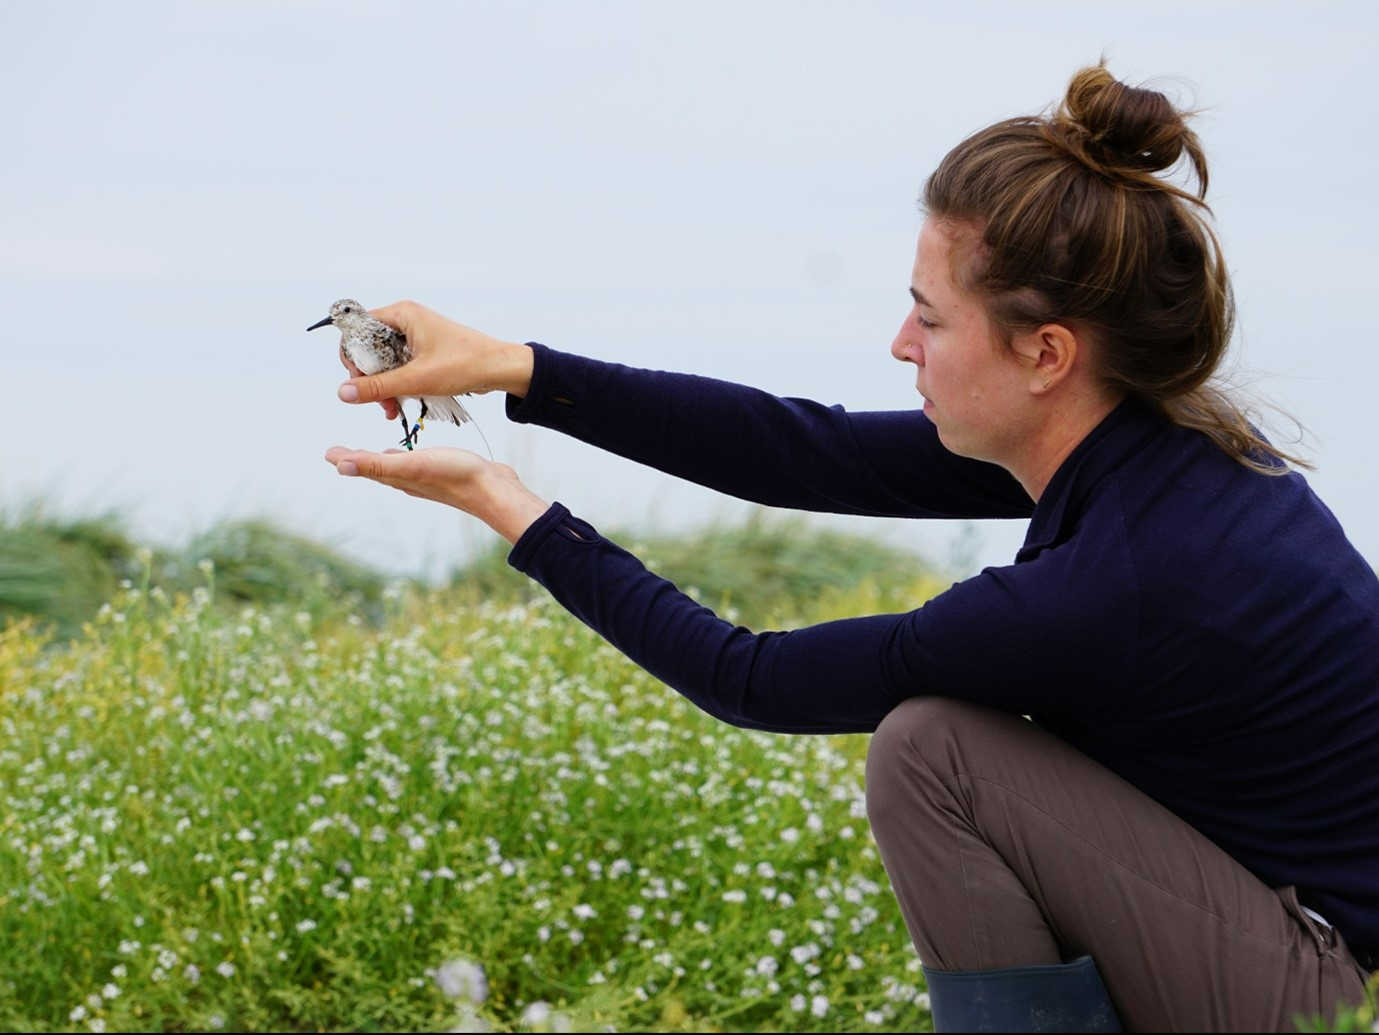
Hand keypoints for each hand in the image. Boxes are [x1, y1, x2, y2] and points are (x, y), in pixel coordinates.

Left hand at [324, 445, 550, 544]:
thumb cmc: (455, 475)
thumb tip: (339, 465)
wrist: (494, 490)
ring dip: (381, 461)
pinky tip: (411, 456)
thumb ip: (377, 464)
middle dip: (359, 460)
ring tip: (372, 455)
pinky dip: (405, 459)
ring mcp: (427, 479)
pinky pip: (416, 465)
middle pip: (377, 469)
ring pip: (396, 469)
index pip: (364, 467)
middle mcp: (409, 480)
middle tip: (341, 454)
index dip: (346, 459)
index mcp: (398, 477)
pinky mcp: (444, 473)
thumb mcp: (412, 465)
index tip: (329, 453)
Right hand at [336, 300, 535, 417]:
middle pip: (368, 348)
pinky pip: (398, 366)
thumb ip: (378, 387)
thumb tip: (343, 393)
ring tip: (390, 409)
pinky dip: (396, 385)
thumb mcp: (417, 379)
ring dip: (383, 386)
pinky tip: (398, 404)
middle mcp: (405, 320)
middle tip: (377, 401)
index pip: (357, 329)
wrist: (500, 368)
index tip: (358, 381)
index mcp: (402, 314)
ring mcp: (414, 336)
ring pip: (383, 361)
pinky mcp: (423, 351)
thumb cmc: (466, 364)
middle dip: (369, 377)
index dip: (352, 356)